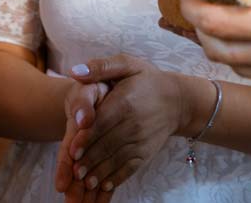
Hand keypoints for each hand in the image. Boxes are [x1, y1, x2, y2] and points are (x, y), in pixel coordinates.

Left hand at [55, 55, 188, 199]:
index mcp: (125, 102)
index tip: (72, 150)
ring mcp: (141, 141)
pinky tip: (104, 186)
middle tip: (73, 172)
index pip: (102, 122)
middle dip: (90, 160)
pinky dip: (117, 178)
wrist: (178, 100)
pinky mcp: (146, 152)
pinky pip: (130, 167)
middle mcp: (133, 124)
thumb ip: (100, 67)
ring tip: (84, 183)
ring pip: (117, 159)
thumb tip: (75, 71)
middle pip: (107, 144)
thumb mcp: (126, 64)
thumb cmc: (146, 79)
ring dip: (100, 173)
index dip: (87, 138)